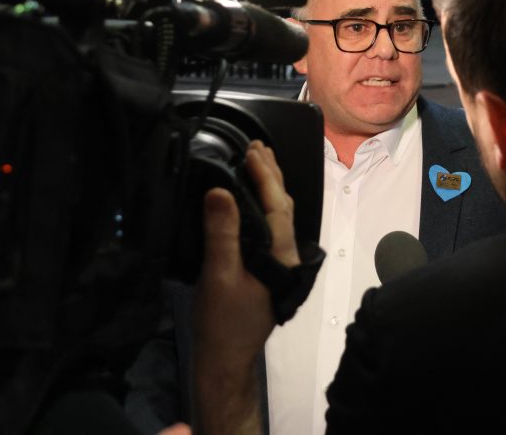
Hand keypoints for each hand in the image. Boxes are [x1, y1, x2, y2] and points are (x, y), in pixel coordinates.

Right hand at [192, 140, 298, 433]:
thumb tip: (221, 191)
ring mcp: (280, 262)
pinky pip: (270, 225)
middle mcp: (286, 255)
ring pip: (279, 215)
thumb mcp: (219, 275)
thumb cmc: (223, 320)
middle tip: (257, 146)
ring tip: (258, 161)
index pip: (277, 206)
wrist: (226, 358)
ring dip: (269, 186)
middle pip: (283, 206)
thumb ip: (222, 233)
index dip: (265, 176)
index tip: (252, 150)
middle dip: (272, 175)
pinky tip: (251, 197)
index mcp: (280, 255)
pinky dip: (263, 204)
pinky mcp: (268, 267)